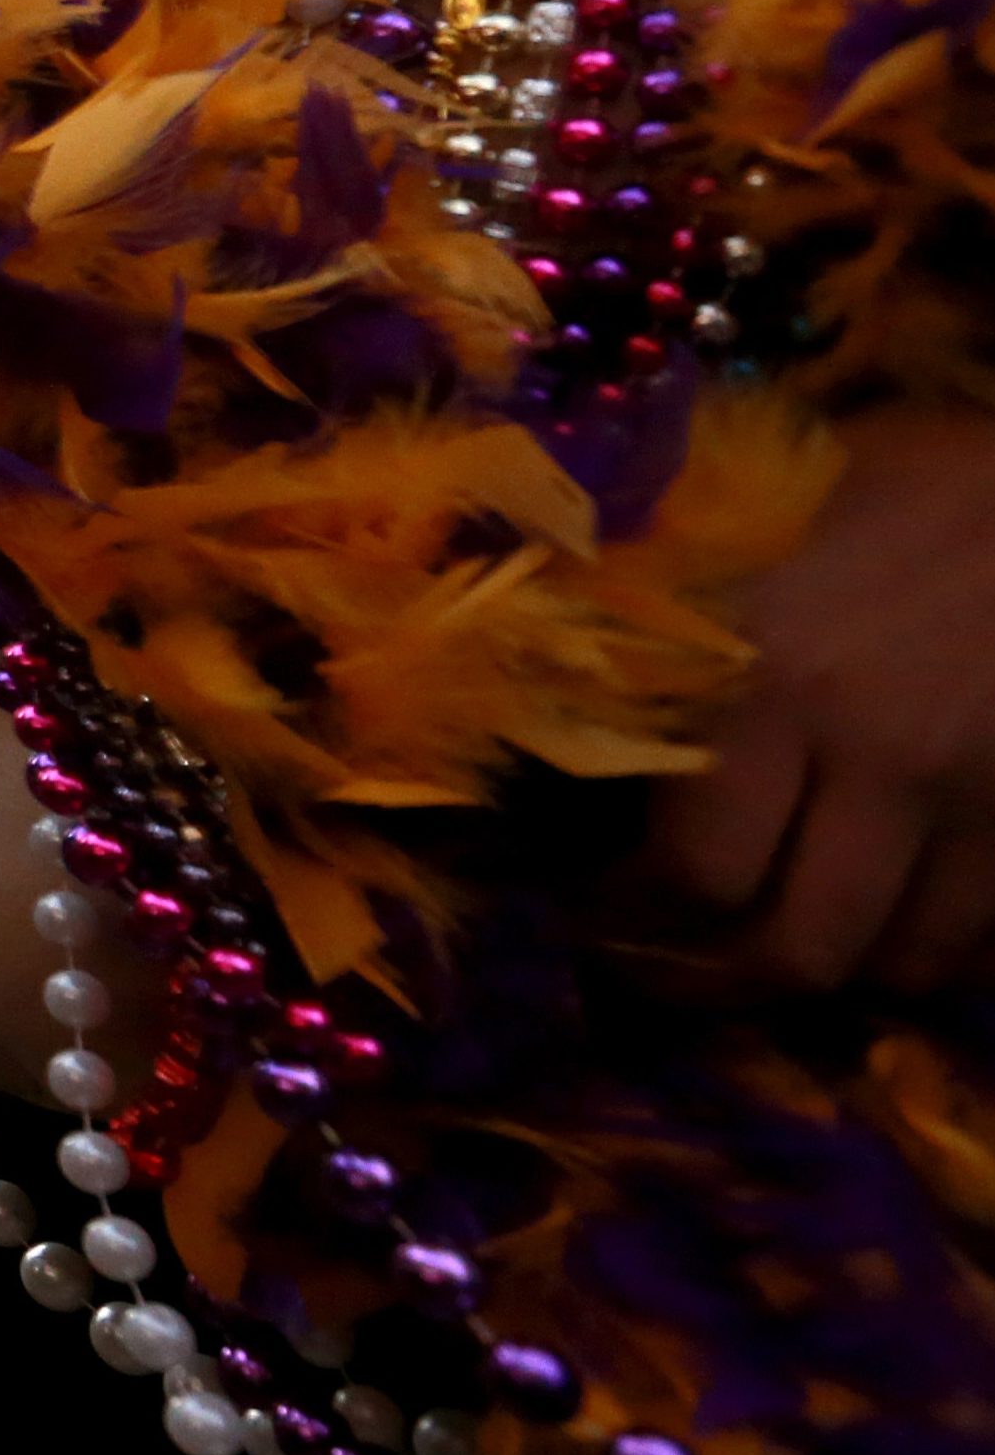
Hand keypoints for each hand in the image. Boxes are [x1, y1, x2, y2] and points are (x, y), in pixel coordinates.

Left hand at [647, 402, 994, 992]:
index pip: (688, 867)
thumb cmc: (888, 474)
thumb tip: (508, 671)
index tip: (590, 913)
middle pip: (794, 943)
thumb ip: (633, 599)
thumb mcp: (739, 514)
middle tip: (666, 969)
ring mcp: (982, 792)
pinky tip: (885, 925)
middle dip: (717, 979)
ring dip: (831, 971)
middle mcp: (879, 751)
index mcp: (768, 674)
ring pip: (902, 959)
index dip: (629, 917)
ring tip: (769, 946)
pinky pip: (990, 934)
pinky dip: (934, 950)